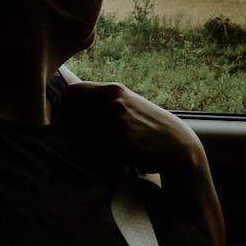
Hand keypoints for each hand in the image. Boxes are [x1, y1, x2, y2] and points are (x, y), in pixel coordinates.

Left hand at [61, 81, 225, 245]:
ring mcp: (116, 119)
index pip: (71, 93)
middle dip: (76, 128)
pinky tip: (124, 155)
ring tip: (115, 147)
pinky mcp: (121, 140)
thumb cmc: (149, 129)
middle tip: (94, 138)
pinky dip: (105, 156)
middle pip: (71, 115)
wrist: (178, 148)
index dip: (67, 108)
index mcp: (114, 90)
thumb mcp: (128, 107)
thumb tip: (67, 108)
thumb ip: (103, 103)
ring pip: (83, 134)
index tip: (74, 121)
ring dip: (92, 144)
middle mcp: (113, 100)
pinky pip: (98, 151)